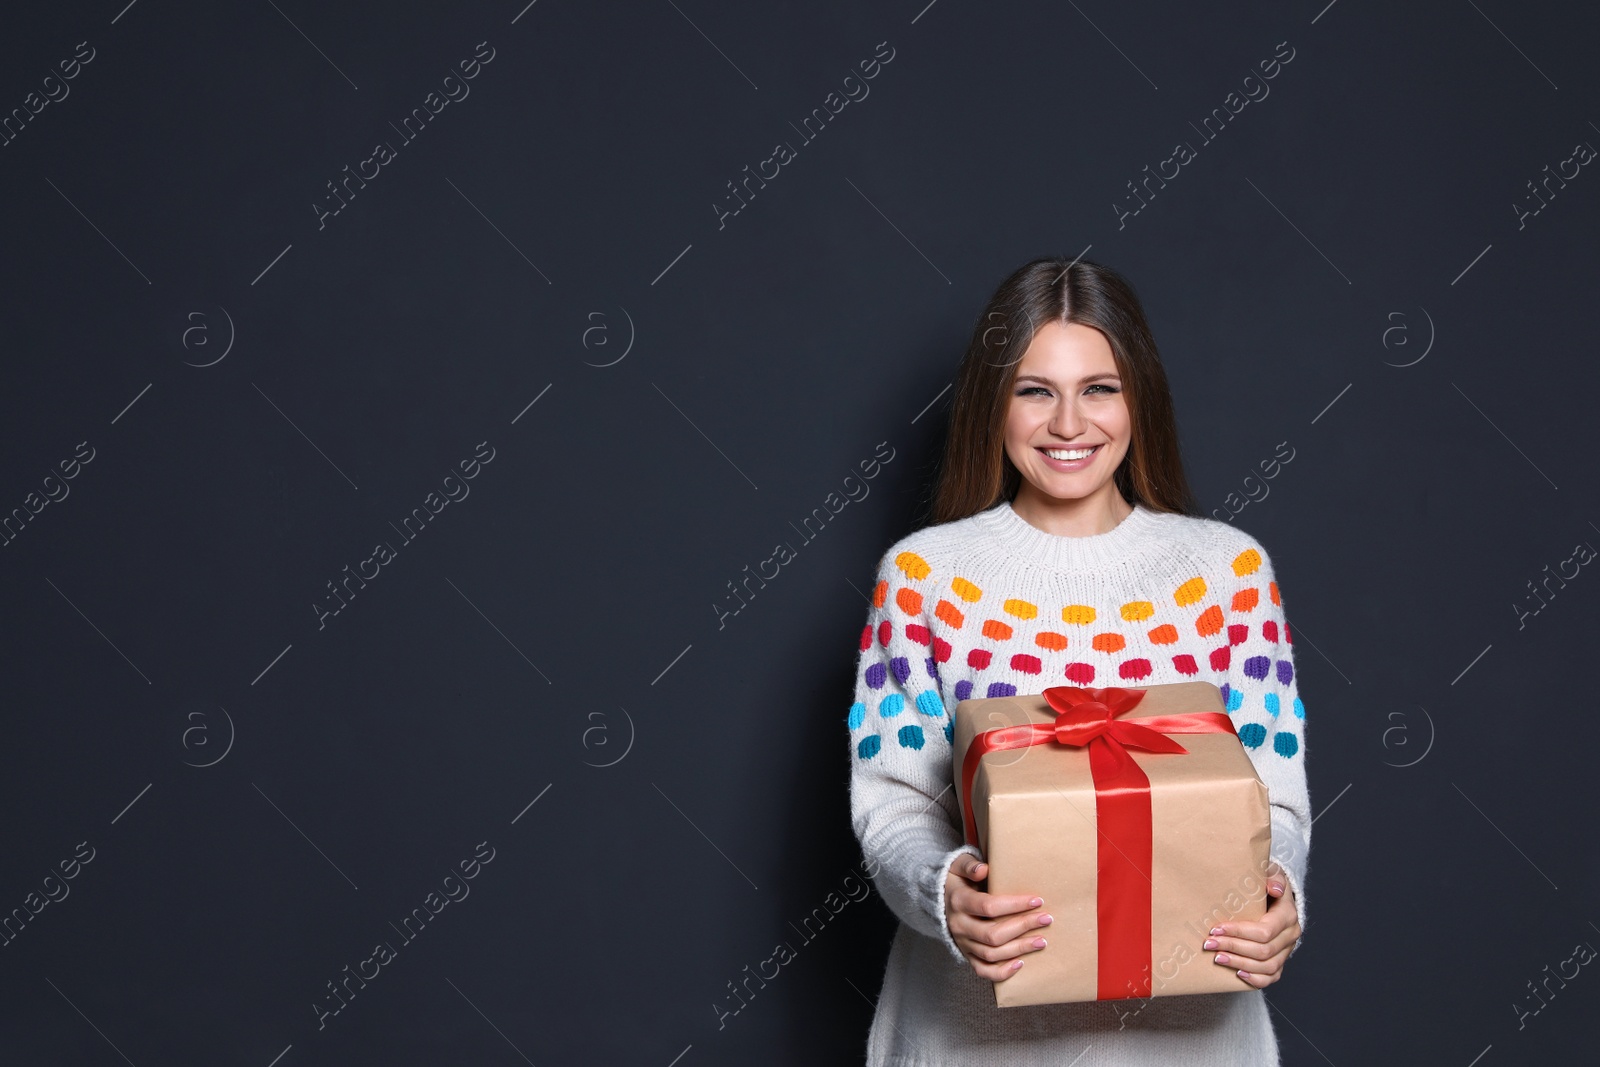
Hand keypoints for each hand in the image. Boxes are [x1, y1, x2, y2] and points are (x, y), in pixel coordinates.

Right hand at [943, 853, 1051, 980]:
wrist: (937, 899)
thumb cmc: (956, 879)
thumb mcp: (957, 864)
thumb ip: (969, 865)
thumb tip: (984, 869)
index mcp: (958, 901)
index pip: (988, 906)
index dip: (1015, 905)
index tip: (1037, 901)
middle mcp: (959, 925)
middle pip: (993, 934)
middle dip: (1023, 927)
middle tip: (1046, 919)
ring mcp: (962, 943)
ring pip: (991, 954)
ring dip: (1019, 949)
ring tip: (1042, 941)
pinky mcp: (966, 954)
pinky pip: (983, 970)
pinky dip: (1002, 972)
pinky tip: (1021, 964)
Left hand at [1202, 861, 1299, 987]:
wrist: (1276, 894)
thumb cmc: (1266, 882)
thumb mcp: (1271, 872)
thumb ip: (1273, 875)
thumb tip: (1274, 887)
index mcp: (1287, 915)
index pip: (1264, 931)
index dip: (1239, 932)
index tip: (1216, 928)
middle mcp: (1290, 936)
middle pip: (1263, 951)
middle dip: (1233, 947)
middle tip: (1209, 944)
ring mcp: (1286, 951)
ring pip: (1266, 967)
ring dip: (1240, 963)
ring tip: (1217, 958)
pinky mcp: (1280, 961)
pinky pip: (1272, 977)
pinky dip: (1255, 979)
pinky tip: (1238, 973)